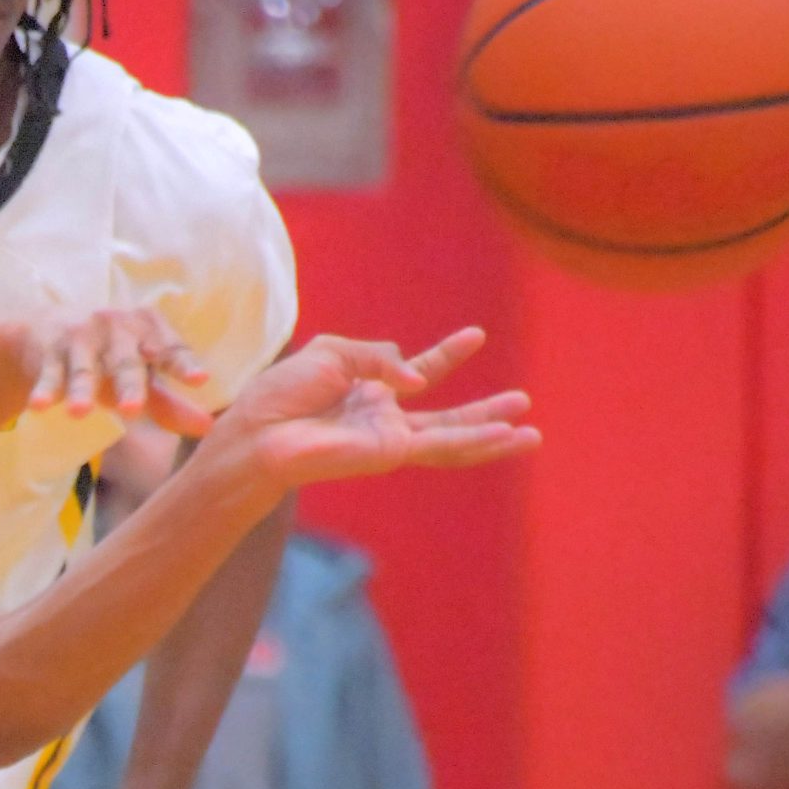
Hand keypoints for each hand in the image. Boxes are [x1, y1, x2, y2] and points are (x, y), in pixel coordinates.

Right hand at [0, 307, 216, 434]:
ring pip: (84, 370)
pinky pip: (48, 374)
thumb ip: (171, 405)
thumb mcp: (141, 377)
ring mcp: (81, 336)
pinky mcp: (50, 349)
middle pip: (126, 363)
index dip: (184, 365)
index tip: (200, 380)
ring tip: (79, 413)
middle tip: (133, 409)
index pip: (169, 350)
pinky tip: (38, 407)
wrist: (48, 331)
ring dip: (81, 391)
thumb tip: (209, 429)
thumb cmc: (108, 358)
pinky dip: (44, 389)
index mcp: (148, 329)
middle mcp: (117, 327)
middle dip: (129, 385)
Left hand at [223, 328, 539, 485]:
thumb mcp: (333, 354)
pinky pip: (440, 447)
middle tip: (523, 400)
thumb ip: (379, 356)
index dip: (446, 355)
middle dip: (484, 411)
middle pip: (446, 417)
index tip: (476, 335)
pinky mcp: (390, 453)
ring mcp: (389, 440)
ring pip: (452, 441)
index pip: (420, 374)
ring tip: (531, 432)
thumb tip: (416, 378)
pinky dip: (474, 441)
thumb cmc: (281, 395)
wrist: (257, 432)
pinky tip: (504, 438)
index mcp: (369, 393)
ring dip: (491, 435)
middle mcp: (384, 420)